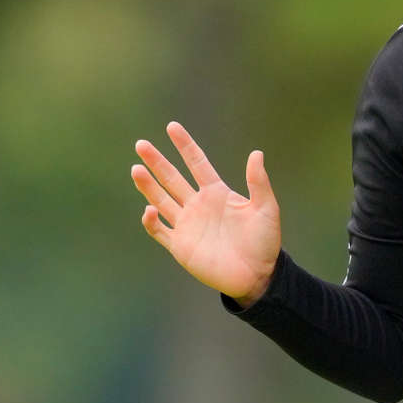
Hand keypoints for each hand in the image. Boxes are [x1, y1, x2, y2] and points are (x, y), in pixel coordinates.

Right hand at [131, 122, 281, 305]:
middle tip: (141, 144)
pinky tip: (150, 209)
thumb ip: (259, 183)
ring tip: (136, 169)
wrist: (257, 276)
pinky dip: (152, 221)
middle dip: (157, 161)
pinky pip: (160, 230)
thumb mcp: (266, 209)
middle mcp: (198, 205)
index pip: (197, 163)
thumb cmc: (264, 242)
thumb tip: (257, 153)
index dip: (185, 145)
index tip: (172, 127)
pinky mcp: (180, 246)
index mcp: (217, 193)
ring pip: (162, 200)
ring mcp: (187, 225)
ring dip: (148, 186)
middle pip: (172, 178)